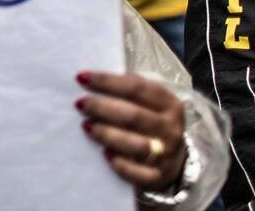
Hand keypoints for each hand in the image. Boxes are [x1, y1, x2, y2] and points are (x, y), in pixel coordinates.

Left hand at [75, 70, 185, 191]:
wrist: (174, 160)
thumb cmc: (152, 122)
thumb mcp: (150, 102)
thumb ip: (129, 90)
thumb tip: (94, 79)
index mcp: (169, 104)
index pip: (136, 88)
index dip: (107, 82)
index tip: (82, 78)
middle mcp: (170, 129)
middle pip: (134, 116)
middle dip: (102, 108)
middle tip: (80, 103)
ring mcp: (167, 155)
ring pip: (135, 145)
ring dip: (107, 134)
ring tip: (86, 126)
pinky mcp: (158, 177)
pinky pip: (137, 173)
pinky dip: (120, 164)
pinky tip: (105, 154)